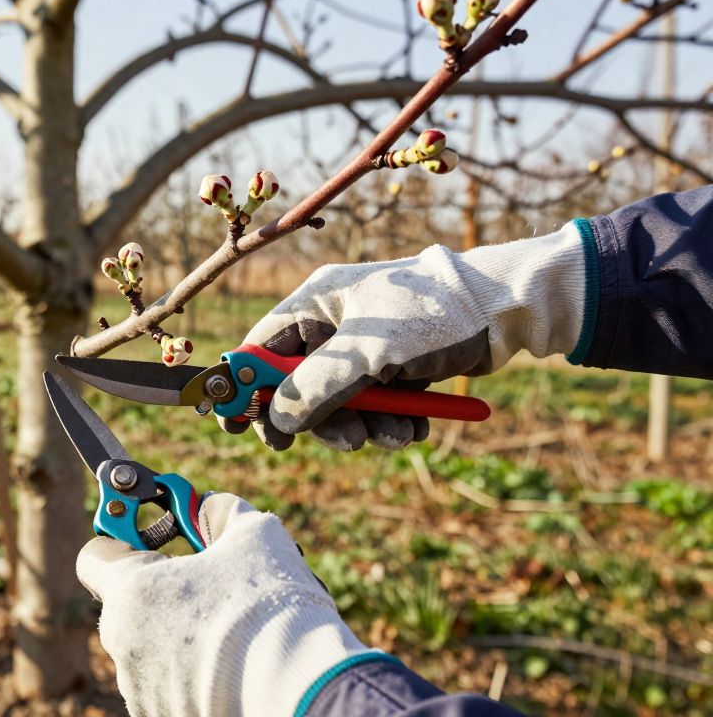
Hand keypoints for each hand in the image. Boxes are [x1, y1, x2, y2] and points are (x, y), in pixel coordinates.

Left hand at [77, 493, 370, 716]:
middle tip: (208, 584)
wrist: (301, 690)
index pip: (94, 555)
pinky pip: (167, 682)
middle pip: (129, 603)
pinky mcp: (160, 715)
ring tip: (230, 630)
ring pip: (150, 646)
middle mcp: (123, 644)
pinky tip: (232, 665)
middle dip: (163, 590)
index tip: (148, 536)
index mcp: (130, 592)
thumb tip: (205, 508)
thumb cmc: (271, 608)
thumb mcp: (252, 534)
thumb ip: (216, 512)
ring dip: (179, 633)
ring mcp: (139, 687)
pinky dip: (191, 672)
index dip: (121, 539)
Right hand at [224, 223, 585, 450]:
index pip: (261, 348)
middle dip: (324, 420)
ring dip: (366, 427)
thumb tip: (276, 419)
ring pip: (342, 402)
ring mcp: (367, 346)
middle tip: (346, 442)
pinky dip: (392, 422)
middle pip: (300, 385)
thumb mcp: (366, 355)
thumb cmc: (432, 316)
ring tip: (397, 436)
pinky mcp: (396, 365)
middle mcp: (335, 323)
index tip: (239, 427)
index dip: (247, 389)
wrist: (506, 310)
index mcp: (316, 303)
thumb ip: (314, 388)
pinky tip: (416, 428)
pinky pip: (376, 405)